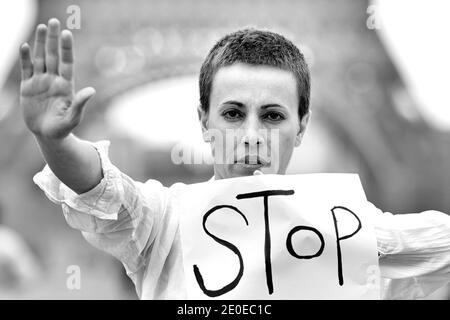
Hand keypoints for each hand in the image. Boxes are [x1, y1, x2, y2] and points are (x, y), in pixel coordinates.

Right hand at [19, 18, 94, 139]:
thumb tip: (91, 91)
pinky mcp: (28, 87)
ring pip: (40, 58)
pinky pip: (26, 69)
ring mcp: (40, 82)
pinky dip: (25, 58)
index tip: (67, 34)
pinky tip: (25, 46)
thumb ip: (80, 104)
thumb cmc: (63, 127)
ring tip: (43, 27)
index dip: (67, 49)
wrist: (48, 135)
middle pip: (53, 56)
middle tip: (54, 22)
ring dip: (41, 43)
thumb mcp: (73, 117)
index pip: (67, 63)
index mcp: (66, 85)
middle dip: (54, 40)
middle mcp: (54, 80)